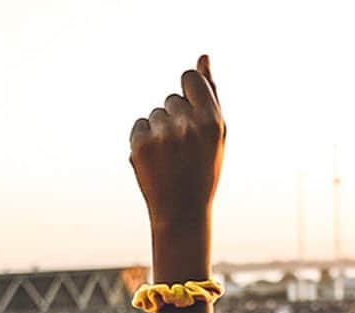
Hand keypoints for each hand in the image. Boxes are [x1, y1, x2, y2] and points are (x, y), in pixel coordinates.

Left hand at [130, 54, 224, 232]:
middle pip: (171, 98)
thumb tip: (203, 58)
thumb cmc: (202, 171)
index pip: (190, 78)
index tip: (189, 113)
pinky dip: (143, 140)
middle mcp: (187, 124)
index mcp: (211, 120)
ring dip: (159, 130)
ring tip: (169, 159)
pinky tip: (154, 161)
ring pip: (155, 113)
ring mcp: (162, 134)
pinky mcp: (140, 144)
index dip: (187, 93)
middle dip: (175, 118)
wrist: (181, 213)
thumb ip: (210, 94)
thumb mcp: (215, 135)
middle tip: (183, 150)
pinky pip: (139, 125)